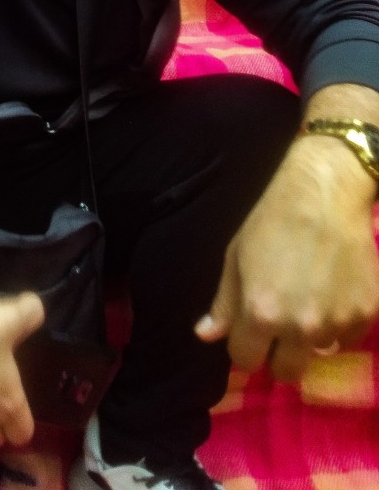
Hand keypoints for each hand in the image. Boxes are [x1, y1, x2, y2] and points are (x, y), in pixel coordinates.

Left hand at [195, 133, 378, 382]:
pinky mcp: (367, 314)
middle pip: (286, 372)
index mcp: (261, 314)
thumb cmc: (271, 221)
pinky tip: (332, 292)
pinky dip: (339, 323)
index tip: (249, 330)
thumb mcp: (236, 257)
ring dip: (310, 335)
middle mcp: (300, 328)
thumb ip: (224, 303)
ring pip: (318, 352)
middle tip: (280, 325)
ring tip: (308, 298)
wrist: (325, 194)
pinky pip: (348, 337)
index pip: (245, 360)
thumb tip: (206, 335)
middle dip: (278, 354)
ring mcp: (337, 323)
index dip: (244, 345)